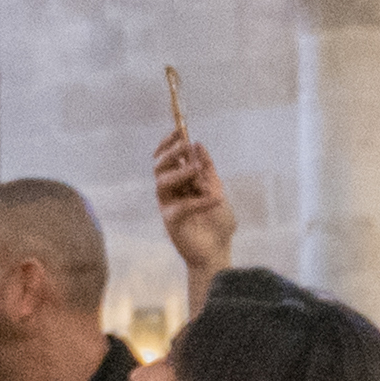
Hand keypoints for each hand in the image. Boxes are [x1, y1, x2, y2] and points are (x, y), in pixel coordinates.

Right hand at [153, 129, 234, 281]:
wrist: (219, 250)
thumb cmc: (218, 223)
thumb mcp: (217, 188)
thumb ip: (207, 169)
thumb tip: (197, 145)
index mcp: (181, 182)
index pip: (168, 158)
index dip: (171, 143)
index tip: (180, 131)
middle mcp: (171, 191)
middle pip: (160, 166)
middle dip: (171, 153)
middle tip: (185, 148)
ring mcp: (168, 204)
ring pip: (162, 181)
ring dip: (180, 172)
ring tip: (197, 170)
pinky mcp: (170, 219)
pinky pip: (180, 204)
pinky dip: (199, 200)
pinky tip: (215, 199)